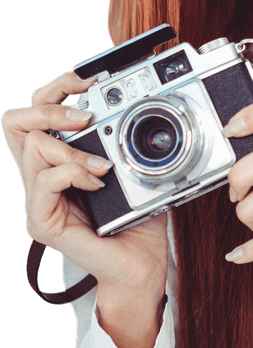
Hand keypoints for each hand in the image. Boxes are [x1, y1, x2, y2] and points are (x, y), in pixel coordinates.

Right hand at [2, 71, 167, 347]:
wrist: (140, 267)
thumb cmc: (137, 223)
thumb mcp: (136, 172)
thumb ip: (126, 144)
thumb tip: (141, 110)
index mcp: (57, 161)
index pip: (35, 112)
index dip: (56, 88)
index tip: (88, 80)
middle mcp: (41, 176)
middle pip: (16, 121)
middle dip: (51, 106)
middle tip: (85, 115)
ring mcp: (37, 199)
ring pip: (32, 148)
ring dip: (72, 148)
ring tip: (102, 165)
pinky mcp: (41, 222)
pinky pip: (44, 182)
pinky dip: (73, 173)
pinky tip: (96, 182)